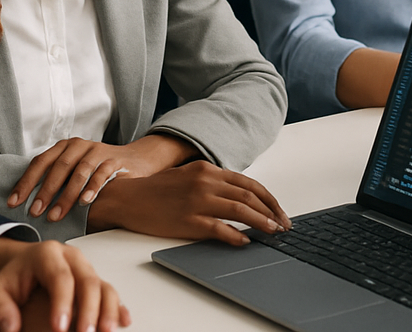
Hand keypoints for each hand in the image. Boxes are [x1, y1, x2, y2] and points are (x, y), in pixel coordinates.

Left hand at [0, 238, 129, 331]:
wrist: (22, 267)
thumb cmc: (11, 280)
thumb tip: (10, 327)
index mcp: (47, 254)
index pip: (60, 277)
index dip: (63, 302)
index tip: (59, 327)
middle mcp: (71, 256)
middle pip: (87, 279)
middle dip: (89, 309)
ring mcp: (84, 267)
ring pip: (102, 284)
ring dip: (108, 309)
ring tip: (106, 331)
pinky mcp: (92, 278)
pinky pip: (109, 289)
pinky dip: (118, 306)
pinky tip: (123, 321)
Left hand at [9, 134, 198, 222]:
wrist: (133, 161)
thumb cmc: (96, 170)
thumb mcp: (73, 170)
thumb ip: (56, 179)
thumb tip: (27, 204)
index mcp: (64, 147)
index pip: (41, 162)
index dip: (26, 182)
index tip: (13, 202)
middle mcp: (79, 145)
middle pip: (59, 166)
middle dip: (45, 191)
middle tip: (35, 212)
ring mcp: (98, 151)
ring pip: (79, 171)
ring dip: (66, 195)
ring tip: (56, 215)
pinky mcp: (114, 160)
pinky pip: (101, 174)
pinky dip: (91, 188)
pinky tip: (84, 203)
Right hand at [87, 159, 291, 245]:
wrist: (128, 197)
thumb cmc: (157, 189)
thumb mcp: (188, 175)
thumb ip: (212, 181)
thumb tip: (237, 194)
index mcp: (207, 169)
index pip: (248, 183)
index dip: (268, 198)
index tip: (280, 212)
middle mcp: (205, 181)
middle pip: (248, 196)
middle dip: (271, 211)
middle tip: (283, 225)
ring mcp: (197, 201)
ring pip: (239, 210)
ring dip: (260, 222)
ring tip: (272, 232)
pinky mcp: (187, 220)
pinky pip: (218, 228)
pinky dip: (235, 236)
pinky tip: (244, 242)